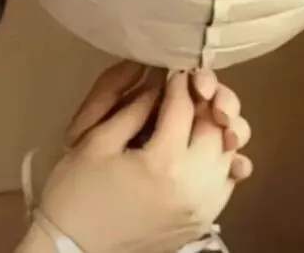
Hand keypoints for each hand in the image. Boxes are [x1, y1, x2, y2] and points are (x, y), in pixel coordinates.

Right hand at [35, 69, 250, 252]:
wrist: (74, 248)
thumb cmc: (77, 192)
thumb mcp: (97, 142)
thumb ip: (133, 111)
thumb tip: (158, 87)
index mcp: (163, 163)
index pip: (184, 108)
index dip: (178, 82)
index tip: (170, 69)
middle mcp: (193, 186)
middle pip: (216, 129)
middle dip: (206, 100)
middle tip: (188, 86)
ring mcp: (202, 208)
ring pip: (229, 155)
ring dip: (218, 129)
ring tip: (200, 113)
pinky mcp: (202, 222)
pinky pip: (226, 184)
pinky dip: (223, 161)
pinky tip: (207, 148)